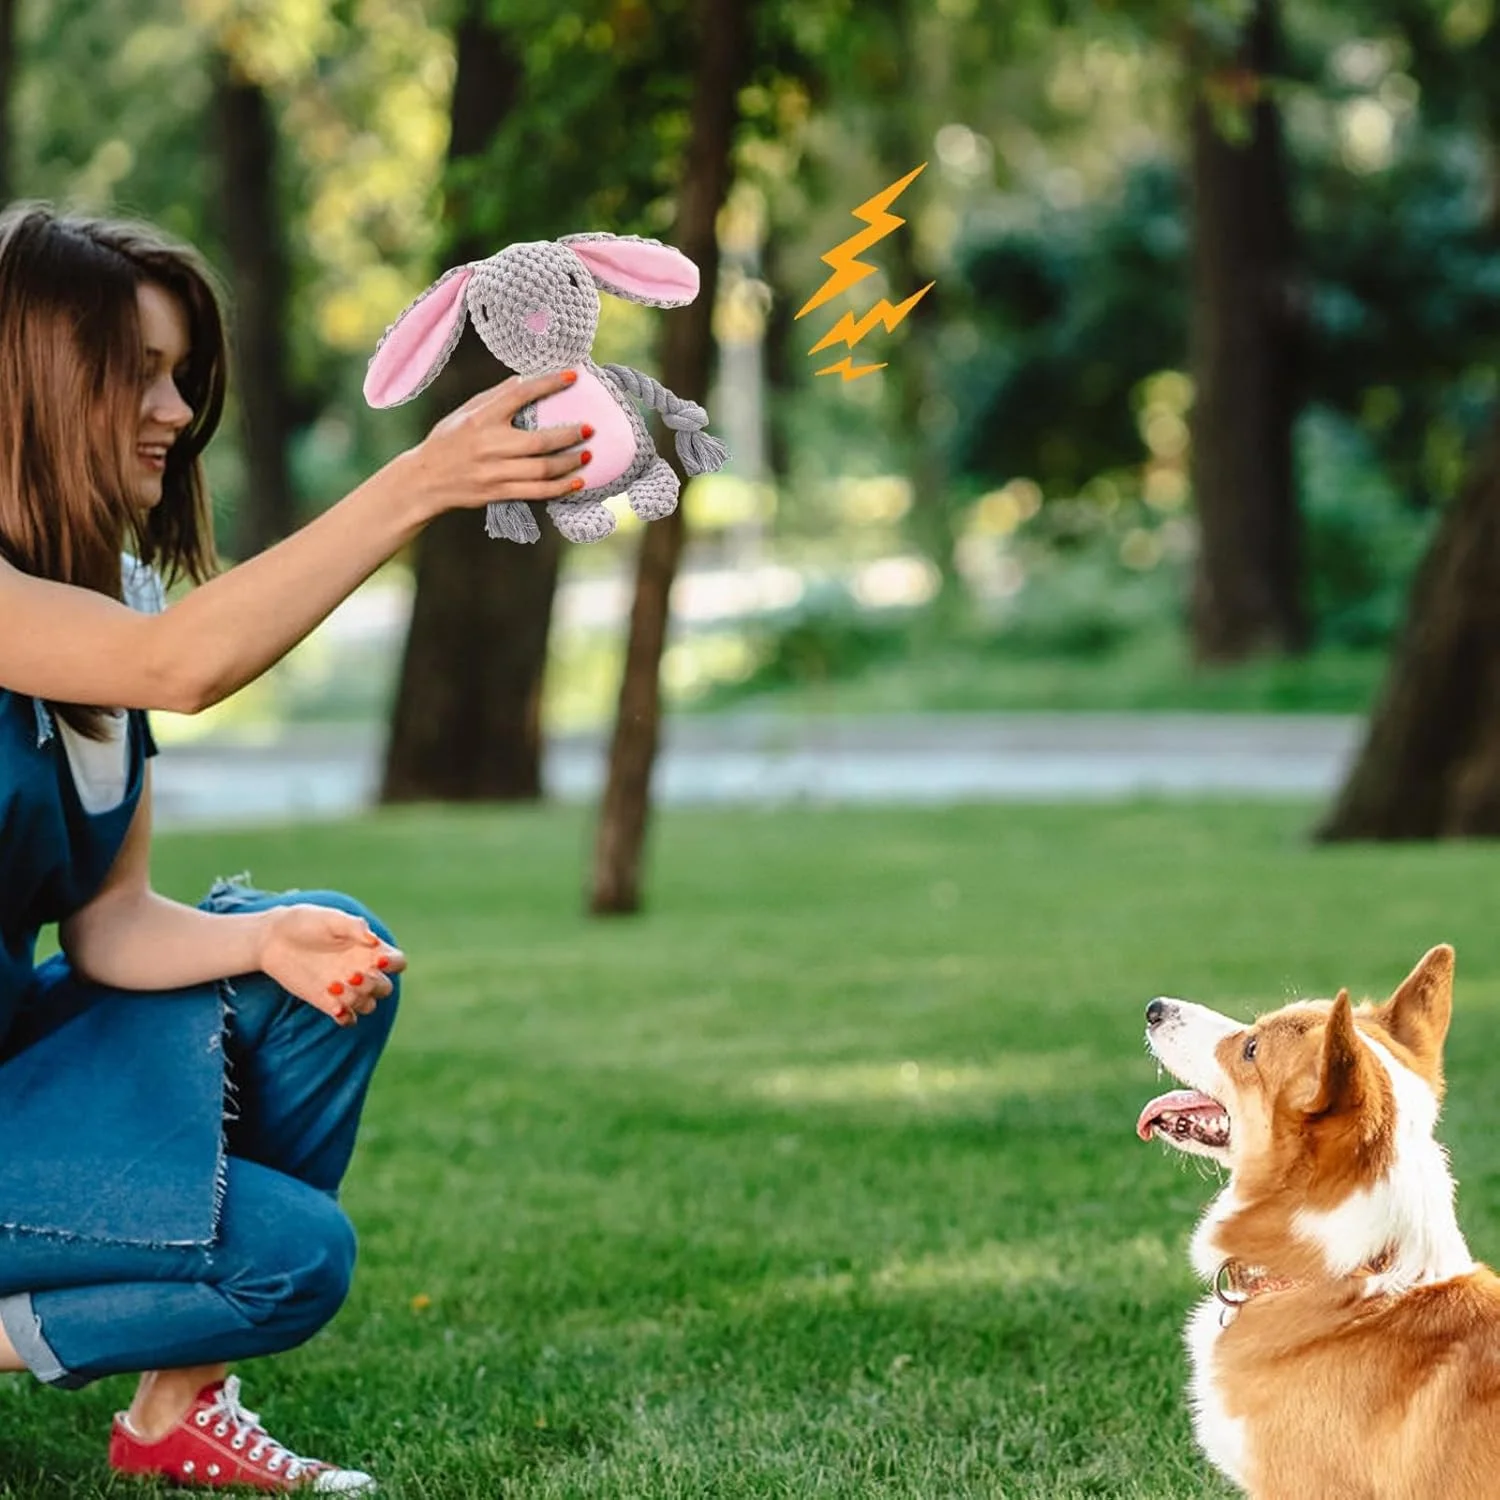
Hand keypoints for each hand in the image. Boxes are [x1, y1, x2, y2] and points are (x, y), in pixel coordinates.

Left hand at [258, 904, 406, 1026]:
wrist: (273, 939)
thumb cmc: (304, 922)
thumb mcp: (330, 918)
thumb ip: (353, 927)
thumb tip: (373, 940)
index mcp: (369, 949)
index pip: (397, 962)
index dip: (393, 964)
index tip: (377, 960)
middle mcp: (362, 970)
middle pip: (385, 988)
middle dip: (373, 984)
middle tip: (351, 975)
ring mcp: (346, 988)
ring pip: (368, 1005)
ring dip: (358, 1000)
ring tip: (334, 986)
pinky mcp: (328, 1002)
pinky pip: (348, 1019)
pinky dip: (346, 1017)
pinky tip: (333, 1005)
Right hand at [406, 370, 590, 518]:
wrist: (425, 480)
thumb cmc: (447, 441)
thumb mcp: (464, 412)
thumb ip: (493, 397)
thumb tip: (523, 379)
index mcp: (480, 419)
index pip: (518, 395)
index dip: (547, 384)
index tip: (572, 377)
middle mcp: (488, 445)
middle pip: (538, 441)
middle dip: (569, 435)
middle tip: (589, 428)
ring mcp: (494, 472)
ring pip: (542, 469)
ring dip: (570, 462)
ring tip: (588, 454)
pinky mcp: (498, 492)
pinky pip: (536, 492)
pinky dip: (560, 488)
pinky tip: (577, 482)